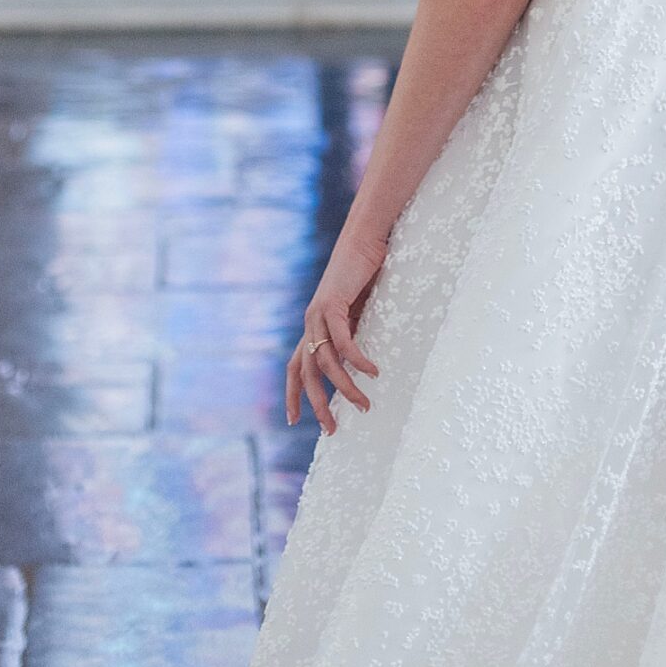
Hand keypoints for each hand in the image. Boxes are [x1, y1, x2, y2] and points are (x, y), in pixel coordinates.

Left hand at [286, 225, 385, 432]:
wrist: (364, 236)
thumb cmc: (365, 271)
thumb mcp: (358, 310)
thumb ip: (352, 332)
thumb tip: (359, 362)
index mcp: (314, 325)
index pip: (294, 366)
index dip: (292, 394)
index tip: (294, 422)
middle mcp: (311, 322)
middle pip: (306, 373)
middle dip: (317, 404)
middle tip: (332, 430)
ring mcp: (319, 313)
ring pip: (326, 362)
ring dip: (346, 387)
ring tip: (366, 404)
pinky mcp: (333, 304)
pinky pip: (343, 342)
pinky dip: (357, 360)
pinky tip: (372, 372)